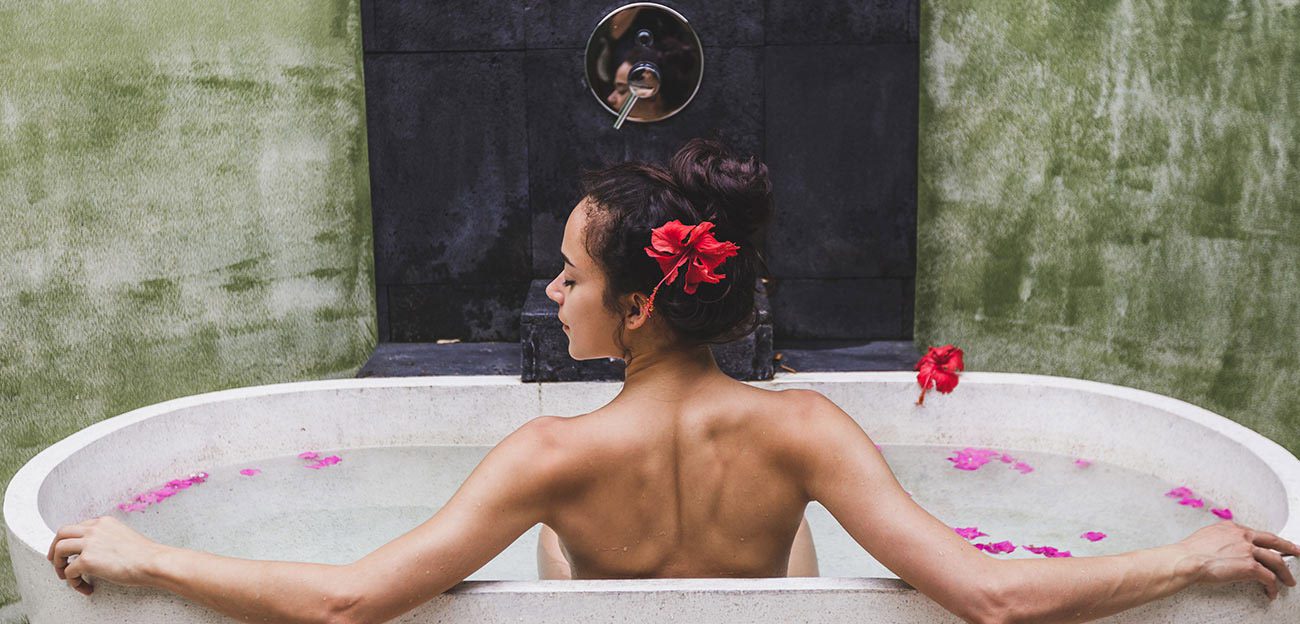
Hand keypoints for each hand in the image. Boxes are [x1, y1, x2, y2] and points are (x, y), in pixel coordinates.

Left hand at [47, 515, 164, 594]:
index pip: (77, 527)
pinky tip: (85, 586)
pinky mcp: (87, 560)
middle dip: (55, 548)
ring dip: (58, 564)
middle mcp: (94, 529)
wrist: (152, 562)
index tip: (70, 552)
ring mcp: (89, 543)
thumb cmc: (145, 554)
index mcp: (104, 522)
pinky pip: (69, 572)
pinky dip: (73, 582)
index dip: (70, 540)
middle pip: (62, 533)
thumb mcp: (123, 536)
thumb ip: (107, 538)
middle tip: (57, 561)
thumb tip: (97, 552)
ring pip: (59, 549)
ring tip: (66, 576)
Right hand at [1175, 520, 1299, 599]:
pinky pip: (1268, 577)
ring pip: (1276, 561)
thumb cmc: (1190, 551)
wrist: (1187, 560)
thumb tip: (1222, 544)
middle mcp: (1243, 536)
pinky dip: (1272, 586)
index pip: (1256, 533)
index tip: (1272, 544)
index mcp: (1232, 528)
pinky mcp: (1249, 566)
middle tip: (1296, 552)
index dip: (1267, 540)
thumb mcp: (1207, 535)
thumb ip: (1220, 537)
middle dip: (1288, 547)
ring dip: (1285, 572)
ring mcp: (1248, 551)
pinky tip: (1271, 592)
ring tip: (1289, 581)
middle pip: (1273, 541)